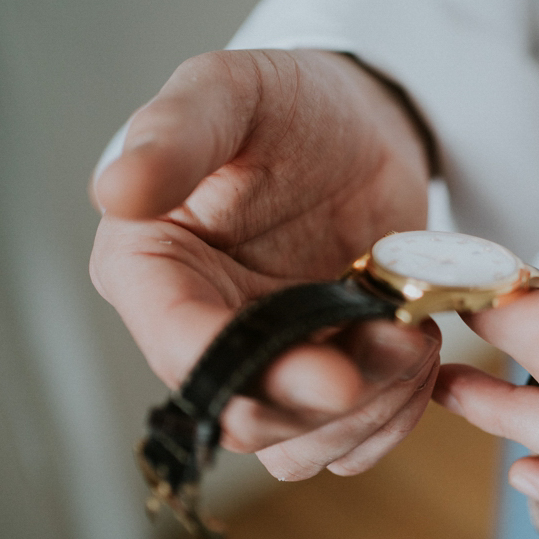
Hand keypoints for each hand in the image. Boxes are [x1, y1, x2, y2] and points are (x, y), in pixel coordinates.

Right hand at [90, 49, 437, 478]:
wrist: (361, 129)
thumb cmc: (286, 104)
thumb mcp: (230, 94)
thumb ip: (174, 134)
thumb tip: (115, 191)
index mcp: (153, 271)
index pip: (181, 349)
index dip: (250, 376)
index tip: (333, 377)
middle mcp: (200, 332)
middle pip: (247, 417)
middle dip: (328, 401)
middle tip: (403, 341)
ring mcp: (267, 364)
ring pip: (303, 444)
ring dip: (372, 411)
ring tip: (419, 335)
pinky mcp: (323, 377)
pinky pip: (353, 439)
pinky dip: (397, 415)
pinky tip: (423, 355)